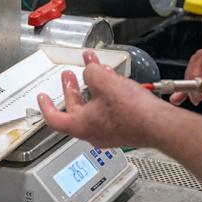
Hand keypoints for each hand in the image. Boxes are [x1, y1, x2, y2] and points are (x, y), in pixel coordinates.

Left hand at [37, 49, 167, 147]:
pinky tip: (112, 80)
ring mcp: (109, 132)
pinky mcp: (123, 129)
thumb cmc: (132, 112)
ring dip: (92, 87)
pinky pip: (108, 110)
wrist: (159, 124)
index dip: (46, 106)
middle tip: (69, 76)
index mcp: (80, 125)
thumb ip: (91, 73)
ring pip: (93, 107)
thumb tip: (90, 71)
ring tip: (94, 69)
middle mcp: (93, 132)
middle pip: (75, 109)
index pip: (54, 118)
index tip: (42, 98)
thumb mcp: (104, 82)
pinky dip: (106, 94)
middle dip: (72, 89)